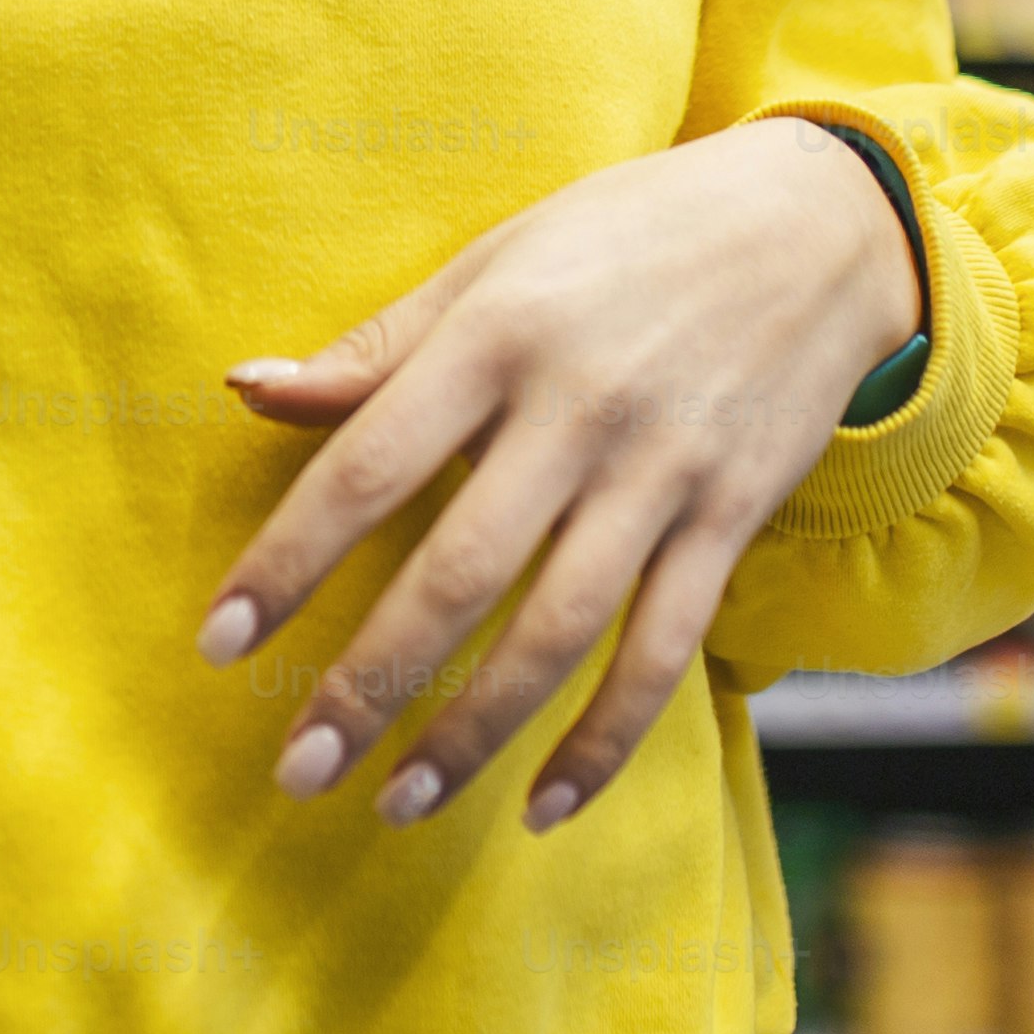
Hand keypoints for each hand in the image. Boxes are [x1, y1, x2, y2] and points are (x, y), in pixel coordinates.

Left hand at [197, 116, 922, 834]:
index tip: (219, 640)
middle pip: (458, 571)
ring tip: (396, 802)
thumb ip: (376, 348)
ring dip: (473, 731)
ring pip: (557, 630)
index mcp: (495, 337)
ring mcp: (661, 474)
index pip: (367, 465)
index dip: (289, 560)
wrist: (815, 227)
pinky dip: (604, 738)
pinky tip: (543, 805)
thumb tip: (246, 391)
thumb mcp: (493, 263)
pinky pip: (662, 650)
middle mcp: (575, 411)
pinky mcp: (729, 520)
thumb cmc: (625, 238)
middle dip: (370, 681)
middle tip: (297, 767)